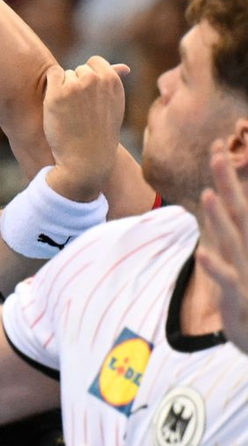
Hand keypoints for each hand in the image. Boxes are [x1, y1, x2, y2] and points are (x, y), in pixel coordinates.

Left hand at [43, 57, 128, 200]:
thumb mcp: (114, 107)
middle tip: (81, 110)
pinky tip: (57, 107)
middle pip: (78, 69)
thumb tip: (124, 67)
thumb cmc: (99, 133)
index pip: (95, 62)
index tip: (88, 97)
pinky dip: (50, 89)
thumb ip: (114, 83)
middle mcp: (97, 80)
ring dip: (63, 89)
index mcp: (113, 82)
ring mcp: (76, 85)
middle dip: (76, 85)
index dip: (88, 78)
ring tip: (71, 112)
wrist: (86, 160)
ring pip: (64, 75)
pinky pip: (51, 76)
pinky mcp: (57, 93)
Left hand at [196, 143, 247, 354]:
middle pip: (238, 212)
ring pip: (232, 242)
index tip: (216, 147)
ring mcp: (246, 273)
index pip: (238, 203)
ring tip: (206, 195)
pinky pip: (226, 281)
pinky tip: (202, 254)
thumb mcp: (239, 260)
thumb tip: (219, 204)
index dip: (227, 177)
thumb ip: (231, 229)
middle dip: (227, 183)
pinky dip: (214, 268)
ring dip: (219, 218)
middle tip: (217, 154)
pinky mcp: (240, 299)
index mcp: (247, 242)